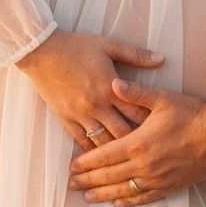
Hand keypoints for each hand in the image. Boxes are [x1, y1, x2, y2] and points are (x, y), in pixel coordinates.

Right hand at [15, 30, 163, 149]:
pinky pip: (81, 141)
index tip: (163, 130)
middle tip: (149, 152)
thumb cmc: (78, 46)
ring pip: (102, 142)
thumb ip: (136, 55)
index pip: (137, 110)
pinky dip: (92, 151)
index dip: (152, 122)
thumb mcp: (110, 45)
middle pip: (122, 132)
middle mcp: (97, 105)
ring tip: (129, 161)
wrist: (42, 52)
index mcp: (111, 87)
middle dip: (136, 142)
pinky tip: (101, 160)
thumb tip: (161, 59)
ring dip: (115, 152)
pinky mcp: (66, 119)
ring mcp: (81, 114)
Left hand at [67, 79, 205, 206]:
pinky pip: (143, 198)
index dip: (86, 162)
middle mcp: (144, 165)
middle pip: (108, 176)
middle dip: (88, 181)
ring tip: (87, 197)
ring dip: (102, 194)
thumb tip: (112, 84)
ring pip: (123, 191)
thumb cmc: (192, 114)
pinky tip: (118, 204)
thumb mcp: (162, 99)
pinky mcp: (169, 186)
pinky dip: (128, 202)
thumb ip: (136, 93)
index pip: (104, 156)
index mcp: (139, 143)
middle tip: (71, 185)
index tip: (71, 167)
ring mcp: (156, 179)